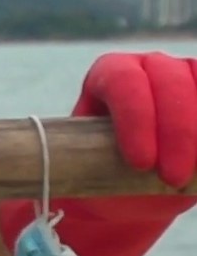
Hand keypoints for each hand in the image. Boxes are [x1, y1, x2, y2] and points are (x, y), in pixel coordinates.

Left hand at [0, 51, 196, 255]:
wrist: (127, 185)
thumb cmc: (98, 175)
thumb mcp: (83, 171)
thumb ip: (79, 169)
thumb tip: (70, 187)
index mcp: (108, 75)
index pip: (122, 80)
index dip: (135, 117)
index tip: (140, 163)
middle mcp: (149, 68)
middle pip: (169, 80)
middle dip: (176, 130)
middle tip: (173, 178)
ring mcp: (184, 76)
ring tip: (193, 172)